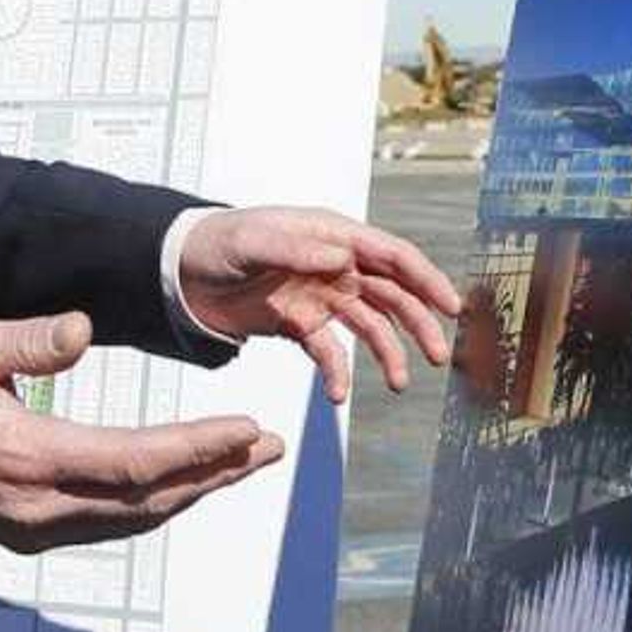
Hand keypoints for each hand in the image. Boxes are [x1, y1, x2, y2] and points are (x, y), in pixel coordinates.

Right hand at [0, 312, 279, 550]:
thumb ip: (25, 339)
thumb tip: (83, 329)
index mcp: (23, 457)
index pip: (132, 461)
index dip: (196, 449)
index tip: (246, 431)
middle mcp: (34, 506)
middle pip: (147, 500)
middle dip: (215, 473)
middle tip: (270, 448)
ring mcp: (32, 528)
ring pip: (133, 519)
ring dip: (194, 491)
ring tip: (245, 462)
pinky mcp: (29, 534)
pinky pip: (109, 524)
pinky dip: (157, 503)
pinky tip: (188, 481)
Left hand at [174, 205, 461, 404]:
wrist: (179, 272)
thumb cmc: (216, 243)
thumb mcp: (253, 241)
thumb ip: (296, 250)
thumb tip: (343, 259)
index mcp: (332, 236)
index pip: (392, 255)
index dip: (426, 278)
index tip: (451, 305)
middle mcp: (335, 265)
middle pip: (391, 294)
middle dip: (419, 323)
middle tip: (437, 354)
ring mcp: (321, 296)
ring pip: (370, 325)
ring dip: (388, 353)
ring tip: (400, 383)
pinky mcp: (301, 324)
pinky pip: (329, 352)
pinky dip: (337, 373)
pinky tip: (338, 395)